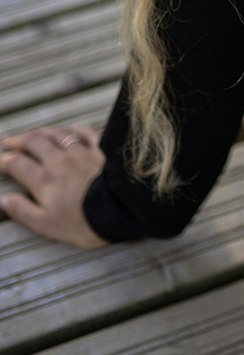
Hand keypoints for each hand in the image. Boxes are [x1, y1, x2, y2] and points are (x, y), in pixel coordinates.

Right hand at [0, 126, 107, 247]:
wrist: (121, 209)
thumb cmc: (83, 223)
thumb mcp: (47, 225)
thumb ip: (22, 211)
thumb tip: (2, 199)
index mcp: (44, 180)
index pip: (17, 164)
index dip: (4, 161)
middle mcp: (60, 161)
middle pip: (35, 143)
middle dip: (18, 140)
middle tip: (8, 141)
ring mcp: (82, 152)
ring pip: (58, 134)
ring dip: (43, 132)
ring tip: (34, 133)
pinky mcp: (103, 149)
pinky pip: (87, 133)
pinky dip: (76, 129)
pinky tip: (72, 128)